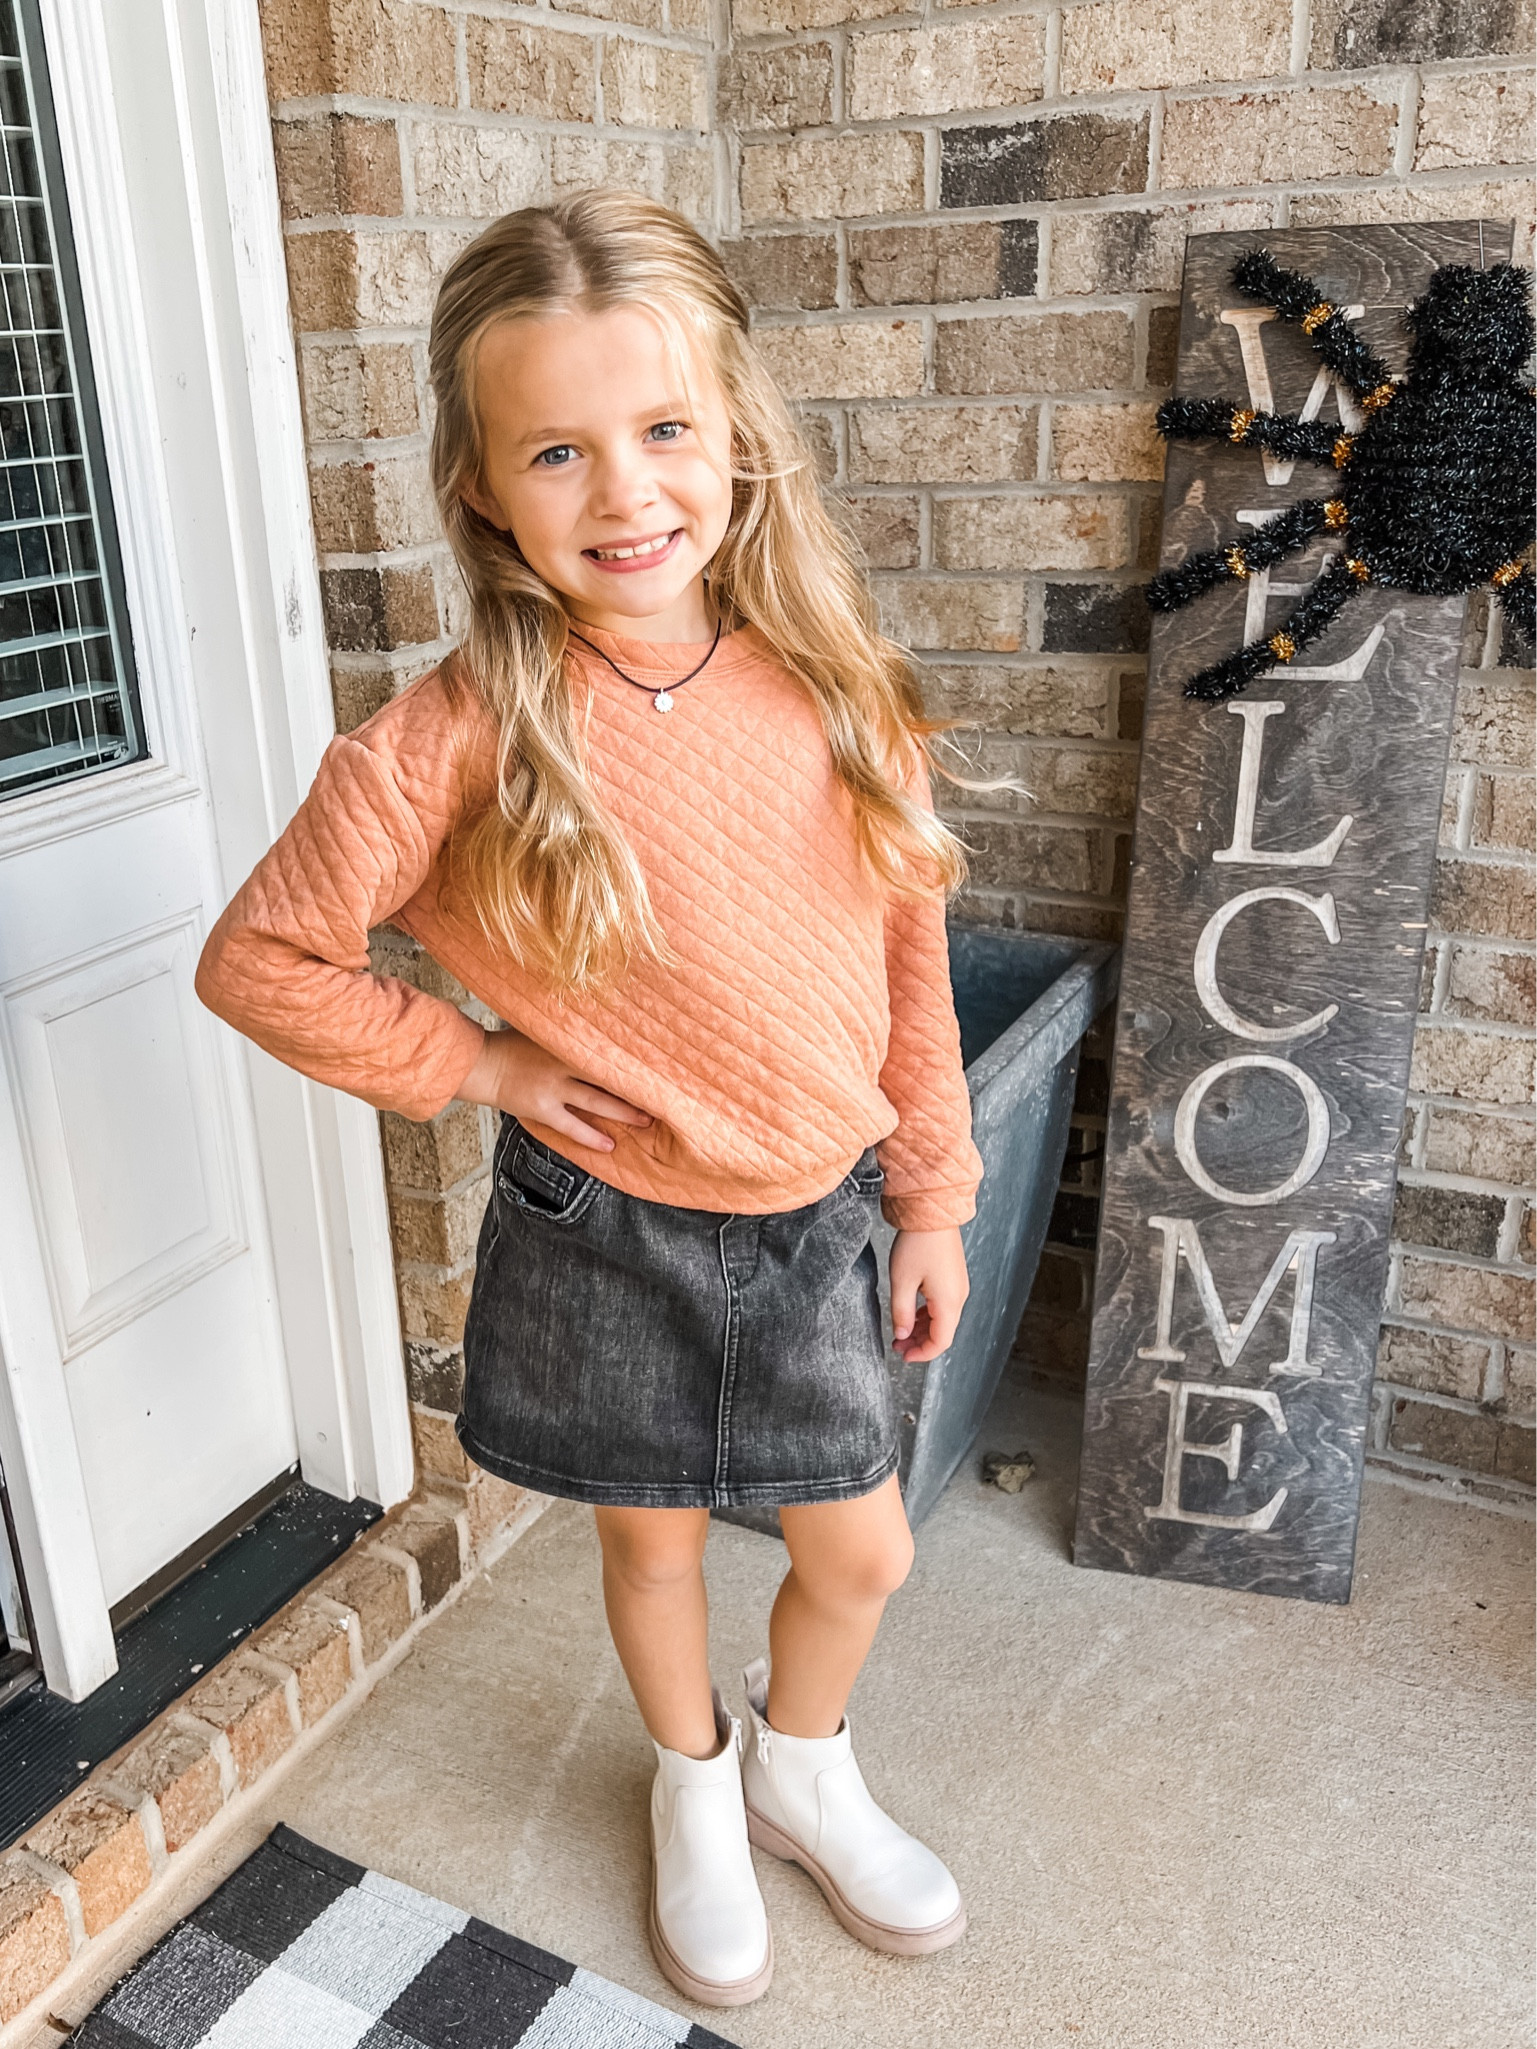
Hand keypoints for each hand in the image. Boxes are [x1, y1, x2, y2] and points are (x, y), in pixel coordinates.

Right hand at [455, 1027, 650, 1152]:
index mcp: (567, 1043)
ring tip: (647, 1121)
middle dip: (637, 1087)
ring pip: (596, 1102)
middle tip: (664, 1094)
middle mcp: (564, 1066)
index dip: (633, 1057)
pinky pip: (572, 1126)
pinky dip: (591, 1137)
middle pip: (609, 1077)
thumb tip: (600, 1018)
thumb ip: (569, 1028)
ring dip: (623, 1112)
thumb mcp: (544, 1028)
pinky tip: (610, 1145)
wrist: (483, 1064)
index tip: (658, 1061)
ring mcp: (553, 1089)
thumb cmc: (512, 1043)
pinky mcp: (543, 1109)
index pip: (608, 1049)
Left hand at [889, 1227, 968, 1361]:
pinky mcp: (953, 1277)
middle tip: (896, 1345)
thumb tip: (902, 1335)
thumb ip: (902, 1313)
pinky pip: (943, 1305)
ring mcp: (958, 1286)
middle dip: (920, 1342)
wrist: (932, 1213)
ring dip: (923, 1329)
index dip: (922, 1354)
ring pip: (943, 1319)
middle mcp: (959, 1297)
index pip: (941, 1342)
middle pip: (943, 1332)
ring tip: (900, 1331)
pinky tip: (912, 1314)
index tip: (903, 1356)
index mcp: (949, 1302)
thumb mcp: (902, 1281)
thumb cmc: (917, 1244)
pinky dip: (928, 1315)